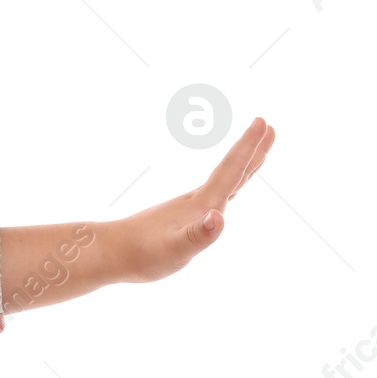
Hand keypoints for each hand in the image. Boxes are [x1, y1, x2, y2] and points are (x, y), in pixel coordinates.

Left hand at [112, 116, 275, 284]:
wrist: (108, 253)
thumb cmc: (140, 255)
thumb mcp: (174, 251)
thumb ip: (198, 236)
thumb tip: (219, 217)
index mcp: (199, 205)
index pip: (229, 172)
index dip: (249, 149)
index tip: (263, 122)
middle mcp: (196, 201)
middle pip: (230, 171)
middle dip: (252, 150)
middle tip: (268, 126)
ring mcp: (188, 208)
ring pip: (222, 182)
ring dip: (242, 165)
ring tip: (256, 153)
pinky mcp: (181, 218)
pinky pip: (212, 196)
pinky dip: (226, 186)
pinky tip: (223, 193)